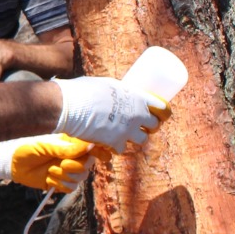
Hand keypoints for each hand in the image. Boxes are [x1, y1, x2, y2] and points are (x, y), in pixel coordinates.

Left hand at [0, 133, 92, 190]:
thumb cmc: (27, 149)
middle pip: (87, 165)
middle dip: (75, 167)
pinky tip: (48, 179)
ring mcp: (66, 170)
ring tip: (50, 171)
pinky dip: (59, 185)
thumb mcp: (46, 146)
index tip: (104, 156)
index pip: (91, 147)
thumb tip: (89, 146)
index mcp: (70, 144)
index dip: (100, 151)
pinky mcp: (60, 183)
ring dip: (64, 176)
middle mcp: (71, 157)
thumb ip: (67, 148)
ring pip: (80, 178)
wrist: (12, 164)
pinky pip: (71, 188)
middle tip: (62, 164)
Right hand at [50, 77, 168, 151]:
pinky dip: (117, 146)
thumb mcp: (107, 84)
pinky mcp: (115, 143)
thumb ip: (117, 92)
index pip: (163, 107)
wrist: (69, 105)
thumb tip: (118, 94)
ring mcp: (127, 130)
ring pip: (142, 139)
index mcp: (138, 97)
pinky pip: (122, 149)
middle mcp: (137, 114)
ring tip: (126, 134)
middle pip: (155, 125)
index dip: (165, 112)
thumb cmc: (84, 90)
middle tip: (143, 125)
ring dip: (135, 137)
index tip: (163, 113)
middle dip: (151, 126)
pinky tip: (110, 143)